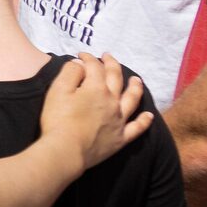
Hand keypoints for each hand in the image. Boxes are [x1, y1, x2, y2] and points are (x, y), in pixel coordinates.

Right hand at [39, 53, 151, 169]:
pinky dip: (144, 121)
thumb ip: (70, 73)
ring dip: (135, 87)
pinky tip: (149, 115)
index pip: (95, 67)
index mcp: (96, 88)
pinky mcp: (121, 138)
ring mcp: (119, 120)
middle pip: (116, 78)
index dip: (88, 58)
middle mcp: (112, 101)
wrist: (66, 151)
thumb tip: (80, 64)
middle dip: (112, 64)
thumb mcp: (57, 90)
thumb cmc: (58, 119)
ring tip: (137, 80)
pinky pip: (137, 128)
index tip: (80, 56)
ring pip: (132, 99)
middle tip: (108, 56)